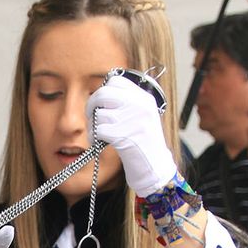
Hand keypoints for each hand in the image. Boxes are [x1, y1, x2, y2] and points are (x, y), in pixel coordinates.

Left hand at [89, 74, 176, 195]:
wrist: (155, 167)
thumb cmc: (144, 144)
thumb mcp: (142, 116)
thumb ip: (126, 103)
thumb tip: (100, 93)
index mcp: (144, 98)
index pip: (116, 81)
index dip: (104, 91)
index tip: (102, 104)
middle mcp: (140, 105)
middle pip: (103, 93)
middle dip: (91, 105)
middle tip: (92, 117)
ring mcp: (132, 120)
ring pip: (98, 114)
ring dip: (93, 126)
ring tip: (100, 135)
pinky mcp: (123, 135)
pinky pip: (98, 131)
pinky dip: (94, 138)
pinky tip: (100, 144)